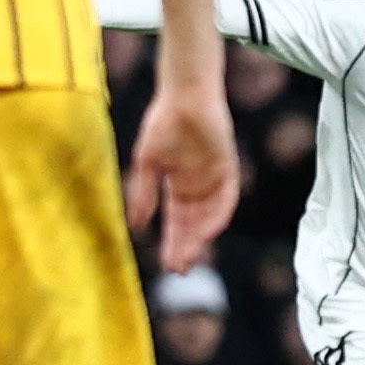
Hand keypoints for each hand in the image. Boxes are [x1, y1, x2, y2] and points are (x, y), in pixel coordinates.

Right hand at [126, 78, 238, 274]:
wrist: (184, 94)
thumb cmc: (162, 122)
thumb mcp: (147, 162)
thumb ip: (144, 193)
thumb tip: (136, 226)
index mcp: (178, 185)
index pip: (177, 222)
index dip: (173, 243)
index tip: (167, 265)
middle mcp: (198, 186)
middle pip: (193, 224)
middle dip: (187, 246)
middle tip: (179, 269)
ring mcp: (214, 178)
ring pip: (209, 216)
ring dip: (201, 236)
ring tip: (191, 255)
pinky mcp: (228, 167)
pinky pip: (226, 198)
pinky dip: (218, 214)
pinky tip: (208, 230)